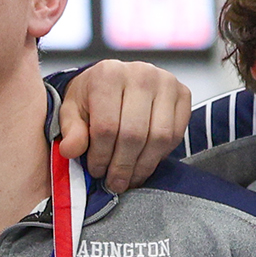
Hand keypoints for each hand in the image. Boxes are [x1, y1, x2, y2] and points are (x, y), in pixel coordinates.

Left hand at [56, 60, 191, 191]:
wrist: (116, 80)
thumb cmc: (92, 97)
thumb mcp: (72, 111)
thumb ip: (71, 131)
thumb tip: (71, 150)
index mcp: (108, 75)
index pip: (106, 127)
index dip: (100, 156)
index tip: (96, 171)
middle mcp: (141, 74)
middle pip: (134, 134)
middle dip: (123, 166)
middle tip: (115, 182)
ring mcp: (166, 82)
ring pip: (159, 137)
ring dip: (143, 165)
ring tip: (130, 177)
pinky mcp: (183, 93)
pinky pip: (176, 134)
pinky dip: (161, 154)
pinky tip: (145, 160)